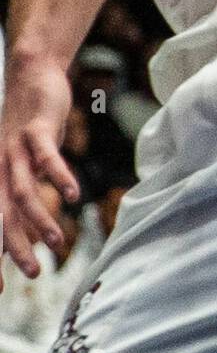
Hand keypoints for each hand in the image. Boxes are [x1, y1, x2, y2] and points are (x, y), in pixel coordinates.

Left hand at [1, 53, 79, 288]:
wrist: (30, 76)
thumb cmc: (28, 131)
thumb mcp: (21, 168)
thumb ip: (20, 201)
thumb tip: (22, 239)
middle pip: (0, 215)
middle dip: (14, 246)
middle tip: (32, 275)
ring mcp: (14, 150)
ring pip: (22, 191)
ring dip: (38, 218)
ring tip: (56, 242)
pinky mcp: (35, 131)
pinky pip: (46, 158)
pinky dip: (59, 177)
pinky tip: (72, 194)